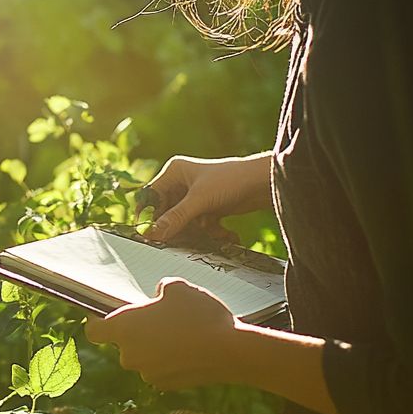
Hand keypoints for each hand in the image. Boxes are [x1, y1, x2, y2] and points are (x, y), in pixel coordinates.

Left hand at [84, 278, 241, 389]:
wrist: (230, 351)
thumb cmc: (200, 315)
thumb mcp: (178, 287)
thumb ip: (160, 289)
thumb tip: (158, 296)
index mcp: (125, 328)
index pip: (94, 331)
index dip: (97, 322)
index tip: (105, 315)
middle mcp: (129, 355)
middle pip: (123, 343)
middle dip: (137, 332)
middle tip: (160, 318)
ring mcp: (147, 373)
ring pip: (144, 356)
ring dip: (155, 346)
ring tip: (181, 332)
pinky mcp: (165, 385)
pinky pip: (160, 368)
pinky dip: (169, 360)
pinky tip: (190, 348)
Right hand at [137, 153, 272, 242]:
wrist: (265, 184)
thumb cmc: (232, 180)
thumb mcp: (200, 201)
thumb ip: (175, 218)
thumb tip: (152, 234)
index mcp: (174, 173)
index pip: (150, 197)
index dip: (148, 216)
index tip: (148, 234)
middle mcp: (181, 183)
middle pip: (166, 213)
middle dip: (175, 227)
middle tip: (180, 240)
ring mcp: (195, 197)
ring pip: (183, 222)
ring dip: (195, 231)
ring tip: (209, 231)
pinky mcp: (208, 208)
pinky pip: (198, 226)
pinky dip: (209, 232)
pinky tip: (225, 232)